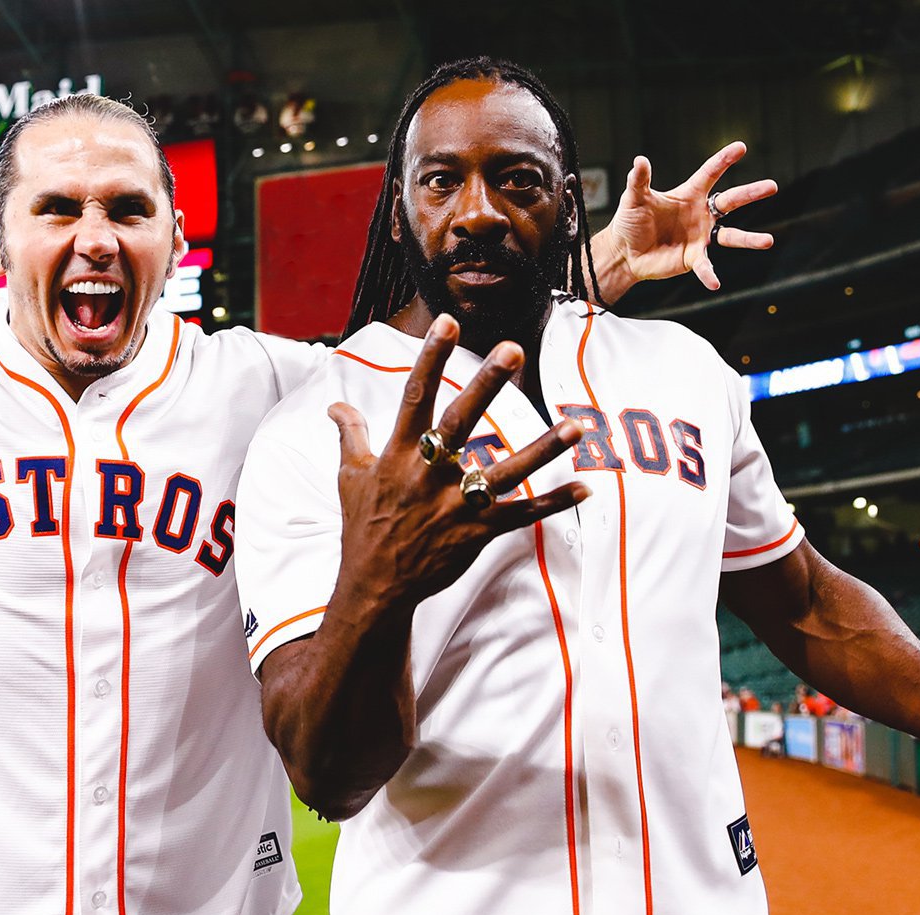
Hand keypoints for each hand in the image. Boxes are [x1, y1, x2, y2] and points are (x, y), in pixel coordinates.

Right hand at [327, 316, 589, 609]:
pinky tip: (584, 487)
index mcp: (399, 455)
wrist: (374, 586)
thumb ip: (350, 434)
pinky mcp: (477, 533)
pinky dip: (554, 503)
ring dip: (544, 449)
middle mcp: (430, 475)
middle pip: (462, 421)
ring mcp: (456, 505)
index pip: (415, 396)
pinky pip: (522, 516)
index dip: (431, 358)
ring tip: (577, 425)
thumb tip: (335, 404)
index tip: (447, 323)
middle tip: (513, 348)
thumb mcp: (350, 477)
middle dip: (487, 384)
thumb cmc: (363, 527)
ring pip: (506, 471)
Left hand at [593, 141, 776, 291]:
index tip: (741, 148)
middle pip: (731, 201)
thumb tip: (640, 160)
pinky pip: (706, 266)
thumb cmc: (631, 222)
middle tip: (772, 186)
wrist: (625, 252)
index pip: (710, 173)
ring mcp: (701, 237)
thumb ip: (639, 180)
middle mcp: (701, 214)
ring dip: (749, 239)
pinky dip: (710, 274)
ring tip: (768, 241)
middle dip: (751, 193)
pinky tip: (715, 283)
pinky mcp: (694, 258)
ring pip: (731, 236)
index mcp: (689, 194)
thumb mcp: (634, 199)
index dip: (724, 160)